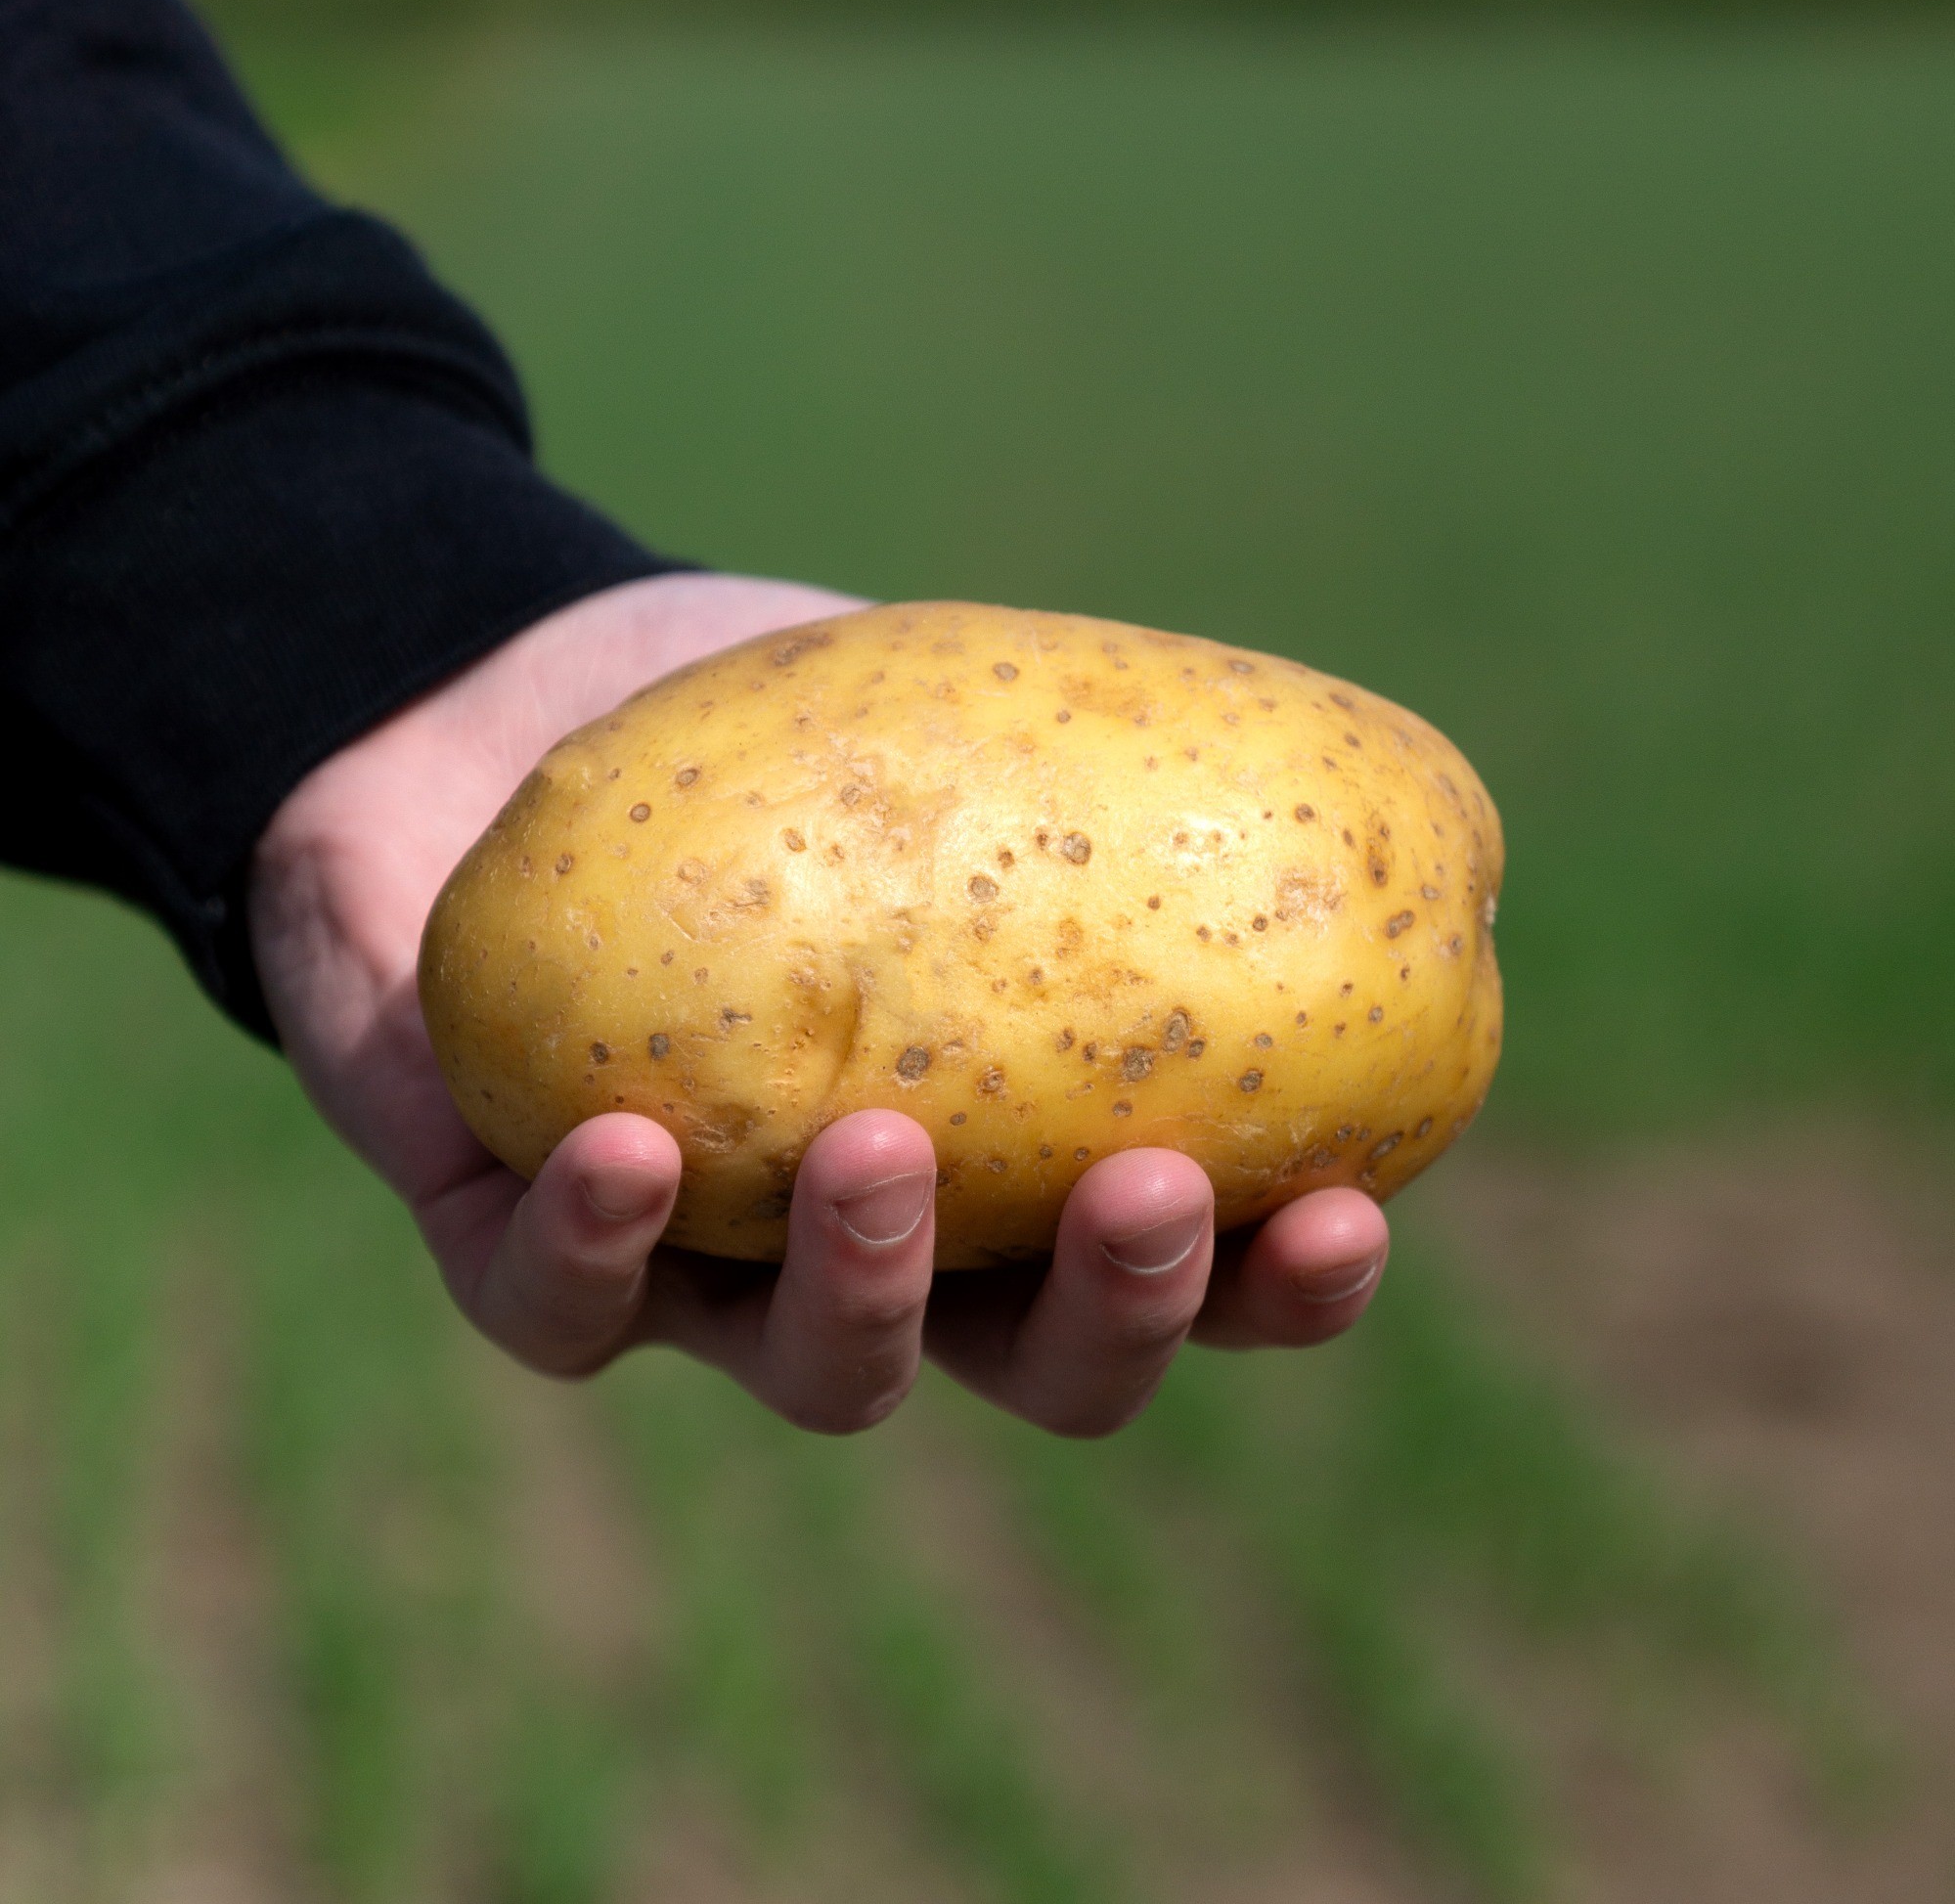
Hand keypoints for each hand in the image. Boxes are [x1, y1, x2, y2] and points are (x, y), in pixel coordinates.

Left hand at [250, 575, 1389, 1435]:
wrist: (496, 695)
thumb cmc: (762, 732)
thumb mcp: (944, 716)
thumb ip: (1091, 771)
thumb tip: (1324, 773)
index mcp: (1017, 1149)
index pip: (1182, 1266)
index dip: (1276, 1287)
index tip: (1352, 1211)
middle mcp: (888, 1239)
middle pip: (1029, 1365)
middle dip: (1109, 1317)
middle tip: (1152, 1198)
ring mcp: (708, 1262)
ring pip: (821, 1365)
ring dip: (871, 1285)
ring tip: (883, 1147)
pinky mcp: (515, 1242)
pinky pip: (560, 1305)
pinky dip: (602, 1248)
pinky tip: (637, 1149)